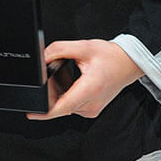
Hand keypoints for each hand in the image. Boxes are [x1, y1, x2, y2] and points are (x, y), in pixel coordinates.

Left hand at [26, 39, 143, 120]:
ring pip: (66, 106)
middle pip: (61, 105)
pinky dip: (66, 96)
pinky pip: (72, 106)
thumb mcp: (83, 46)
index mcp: (90, 89)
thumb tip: (42, 58)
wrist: (128, 63)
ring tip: (65, 76)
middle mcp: (91, 104)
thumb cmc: (111, 56)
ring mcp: (92, 109)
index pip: (63, 107)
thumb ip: (58, 50)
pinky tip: (71, 83)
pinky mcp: (91, 109)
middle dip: (49, 93)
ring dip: (58, 95)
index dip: (45, 112)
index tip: (32, 113)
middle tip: (52, 76)